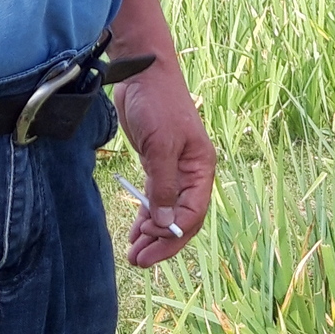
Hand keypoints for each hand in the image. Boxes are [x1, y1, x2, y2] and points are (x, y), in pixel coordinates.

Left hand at [114, 59, 216, 267]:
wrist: (143, 74)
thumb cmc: (157, 104)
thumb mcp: (160, 145)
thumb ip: (162, 185)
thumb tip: (165, 223)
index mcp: (201, 168)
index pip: (192, 213)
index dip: (173, 232)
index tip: (150, 241)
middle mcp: (191, 173)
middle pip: (181, 218)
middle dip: (162, 241)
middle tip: (139, 260)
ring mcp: (174, 170)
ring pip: (166, 212)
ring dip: (151, 234)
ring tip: (133, 255)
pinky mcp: (156, 164)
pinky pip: (154, 199)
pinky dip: (145, 216)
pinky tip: (135, 232)